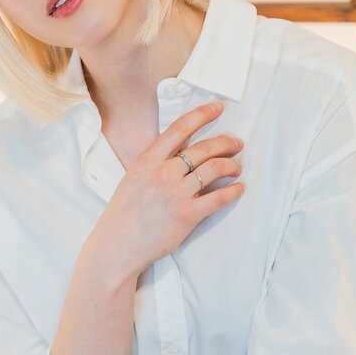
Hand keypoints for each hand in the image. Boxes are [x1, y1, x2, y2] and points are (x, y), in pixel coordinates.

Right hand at [94, 101, 245, 279]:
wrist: (117, 245)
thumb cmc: (124, 214)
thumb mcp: (133, 178)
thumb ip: (155, 162)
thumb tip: (180, 151)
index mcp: (147, 160)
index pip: (180, 128)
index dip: (202, 114)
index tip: (218, 108)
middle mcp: (163, 173)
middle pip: (203, 148)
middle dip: (226, 143)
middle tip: (236, 144)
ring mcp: (176, 194)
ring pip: (214, 169)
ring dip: (231, 166)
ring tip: (236, 168)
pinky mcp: (188, 215)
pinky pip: (219, 198)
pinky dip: (233, 191)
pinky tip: (238, 189)